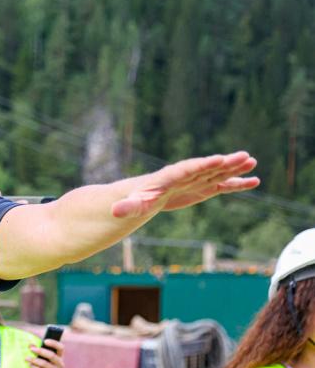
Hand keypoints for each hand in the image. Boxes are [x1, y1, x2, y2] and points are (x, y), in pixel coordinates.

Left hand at [27, 339, 64, 367]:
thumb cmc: (45, 363)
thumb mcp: (44, 356)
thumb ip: (38, 349)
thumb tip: (30, 344)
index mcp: (60, 355)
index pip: (61, 347)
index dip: (54, 343)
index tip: (45, 341)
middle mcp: (60, 363)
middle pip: (52, 356)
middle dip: (41, 351)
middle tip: (31, 349)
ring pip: (45, 364)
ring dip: (35, 360)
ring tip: (27, 358)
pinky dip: (34, 367)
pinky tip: (29, 364)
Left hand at [111, 151, 258, 218]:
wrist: (142, 196)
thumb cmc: (136, 200)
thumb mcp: (132, 206)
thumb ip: (128, 207)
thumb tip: (115, 211)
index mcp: (169, 177)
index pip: (187, 169)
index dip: (203, 165)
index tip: (218, 159)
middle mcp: (185, 176)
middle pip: (206, 168)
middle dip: (224, 162)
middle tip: (244, 156)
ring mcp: (195, 182)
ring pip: (217, 174)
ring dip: (234, 169)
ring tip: (252, 162)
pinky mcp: (201, 189)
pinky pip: (221, 186)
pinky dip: (235, 184)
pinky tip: (253, 182)